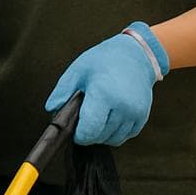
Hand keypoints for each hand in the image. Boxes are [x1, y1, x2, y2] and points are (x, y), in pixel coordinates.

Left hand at [45, 22, 169, 145]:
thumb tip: (52, 109)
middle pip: (100, 136)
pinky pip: (125, 136)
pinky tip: (108, 117)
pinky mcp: (143, 117)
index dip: (78, 135)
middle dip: (88, 134)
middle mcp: (123, 106)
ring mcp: (136, 113)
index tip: (73, 131)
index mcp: (104, 94)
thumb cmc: (103, 60)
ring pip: (113, 139)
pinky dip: (115, 133)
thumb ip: (62, 92)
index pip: (89, 130)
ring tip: (95, 117)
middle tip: (83, 119)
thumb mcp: (77, 70)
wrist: (135, 55)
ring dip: (101, 135)